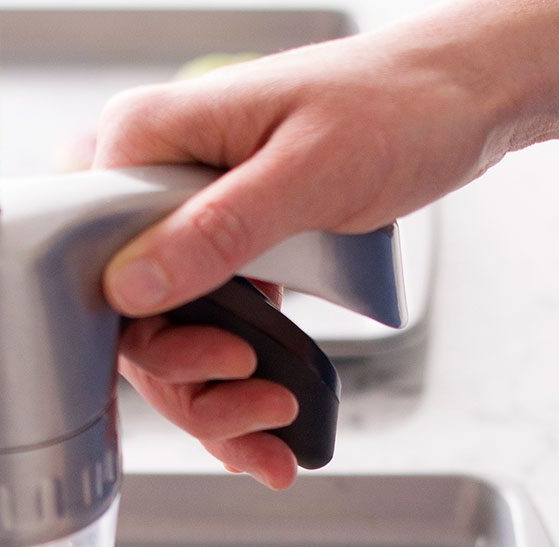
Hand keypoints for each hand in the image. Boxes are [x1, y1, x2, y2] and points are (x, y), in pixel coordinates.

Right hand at [96, 0, 558, 486]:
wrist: (459, 99)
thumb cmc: (395, 105)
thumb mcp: (308, 172)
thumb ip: (216, 232)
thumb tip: (131, 287)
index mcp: (149, 143)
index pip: (99, 268)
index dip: (150, 337)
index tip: (222, 361)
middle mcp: (157, 188)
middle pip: (136, 324)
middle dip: (195, 387)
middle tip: (264, 404)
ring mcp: (191, 226)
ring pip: (172, 344)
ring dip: (219, 405)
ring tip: (277, 431)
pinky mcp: (227, 254)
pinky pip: (212, 335)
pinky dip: (239, 392)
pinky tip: (271, 435)